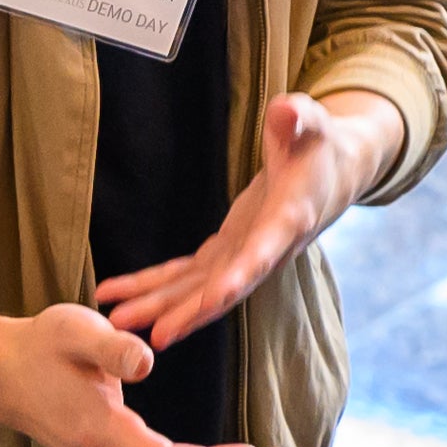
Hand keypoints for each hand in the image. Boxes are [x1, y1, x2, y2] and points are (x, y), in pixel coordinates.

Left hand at [96, 90, 404, 354]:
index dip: (237, 278)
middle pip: (223, 288)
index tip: (211, 303)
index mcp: (287, 221)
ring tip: (117, 320)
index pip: (261, 254)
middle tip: (152, 335)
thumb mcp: (314, 124)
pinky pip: (184, 275)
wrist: (330, 171)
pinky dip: (152, 285)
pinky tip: (116, 294)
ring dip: (159, 306)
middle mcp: (264, 250)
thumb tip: (285, 111)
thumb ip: (299, 119)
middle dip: (188, 312)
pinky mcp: (225, 251)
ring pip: (197, 289)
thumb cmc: (319, 144)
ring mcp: (242, 255)